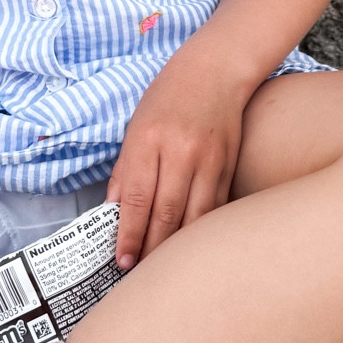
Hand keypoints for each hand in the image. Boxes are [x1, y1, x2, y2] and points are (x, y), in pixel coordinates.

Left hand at [107, 49, 247, 267]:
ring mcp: (208, 160)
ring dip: (177, 246)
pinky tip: (190, 244)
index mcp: (148, 140)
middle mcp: (179, 151)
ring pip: (194, 216)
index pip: (137, 198)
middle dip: (152, 249)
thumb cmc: (167, 98)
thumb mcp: (135, 128)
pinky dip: (201, 230)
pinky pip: (214, 207)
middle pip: (166, 213)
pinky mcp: (228, 166)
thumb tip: (113, 215)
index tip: (122, 259)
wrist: (215, 70)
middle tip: (141, 272)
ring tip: (164, 266)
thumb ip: (125, 173)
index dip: (129, 234)